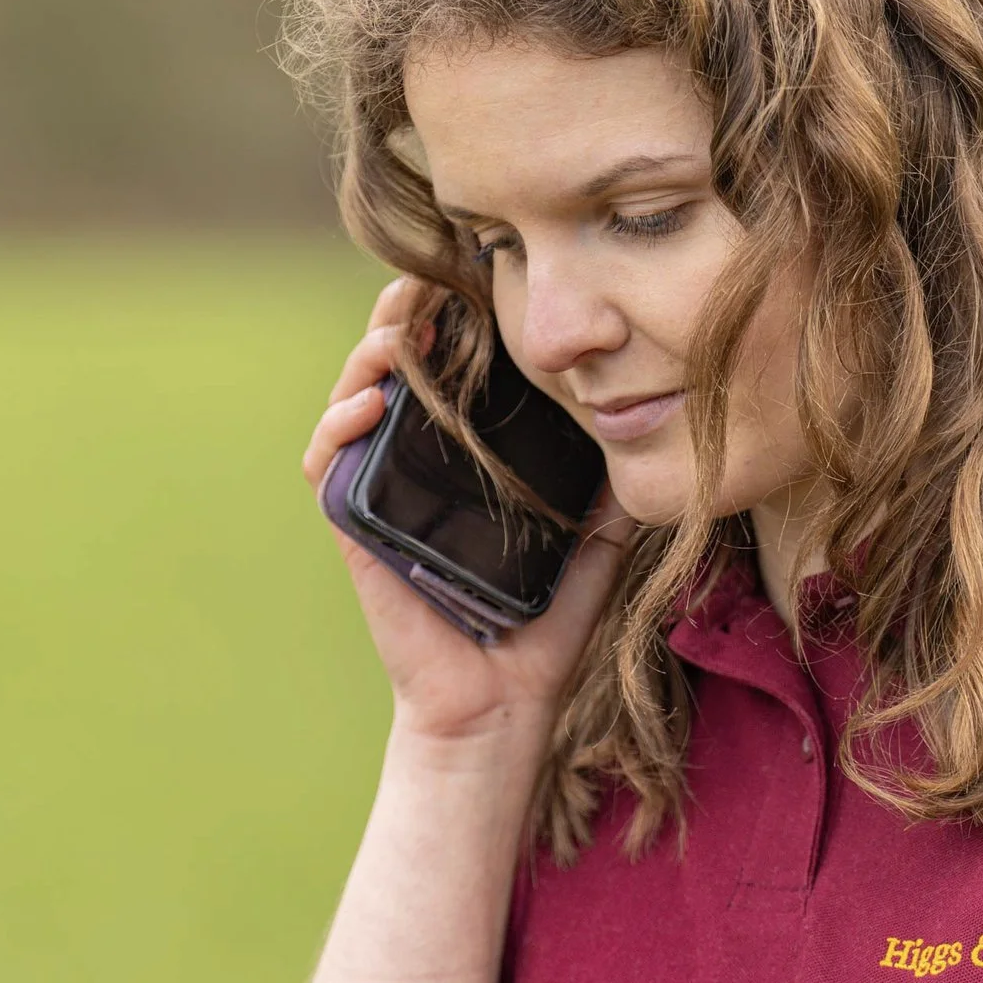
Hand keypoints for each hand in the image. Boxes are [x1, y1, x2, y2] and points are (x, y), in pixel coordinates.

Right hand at [303, 279, 629, 753]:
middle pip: (397, 368)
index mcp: (466, 459)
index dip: (457, 319)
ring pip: (354, 399)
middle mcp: (417, 466)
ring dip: (368, 355)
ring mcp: (380, 493)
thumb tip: (653, 426)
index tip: (481, 278)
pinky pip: (329, 466)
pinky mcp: (356, 530)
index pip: (452, 371)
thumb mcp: (595, 541)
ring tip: (399, 327)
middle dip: (407, 315)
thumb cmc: (543, 626)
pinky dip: (338, 425)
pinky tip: (369, 401)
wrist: (503, 704)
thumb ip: (614, 487)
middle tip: (432, 279)